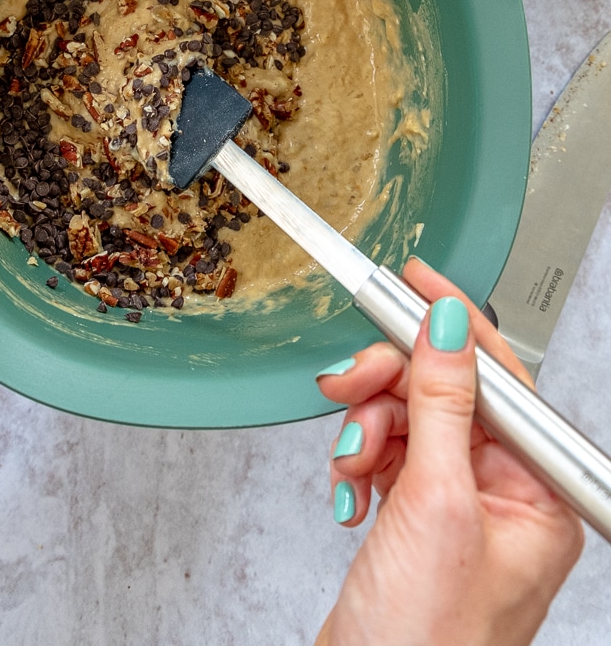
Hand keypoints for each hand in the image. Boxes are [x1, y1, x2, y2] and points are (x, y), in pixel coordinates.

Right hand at [314, 258, 583, 645]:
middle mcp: (504, 496)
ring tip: (351, 460)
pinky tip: (351, 490)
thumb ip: (442, 402)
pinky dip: (361, 460)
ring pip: (409, 418)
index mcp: (537, 494)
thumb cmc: (424, 641)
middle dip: (391, 386)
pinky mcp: (416, 519)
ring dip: (368, 428)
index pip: (500, 379)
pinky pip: (388, 454)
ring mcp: (458, 508)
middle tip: (350, 383)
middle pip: (445, 392)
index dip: (453, 323)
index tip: (414, 279)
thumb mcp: (436, 504)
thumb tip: (447, 324)